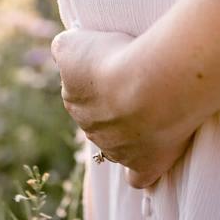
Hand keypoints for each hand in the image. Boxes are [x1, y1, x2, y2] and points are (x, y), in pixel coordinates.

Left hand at [51, 27, 196, 188]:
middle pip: (101, 119)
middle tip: (143, 83)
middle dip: (117, 106)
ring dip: (133, 131)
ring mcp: (117, 150)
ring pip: (119, 144)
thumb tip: (62, 53)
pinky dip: (141, 170)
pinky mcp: (143, 165)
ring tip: (157, 108)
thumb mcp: (73, 43)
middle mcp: (91, 129)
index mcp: (74, 100)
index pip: (82, 92)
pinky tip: (149, 159)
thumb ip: (63, 49)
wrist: (150, 85)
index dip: (102, 78)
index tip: (120, 65)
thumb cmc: (115, 58)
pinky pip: (137, 176)